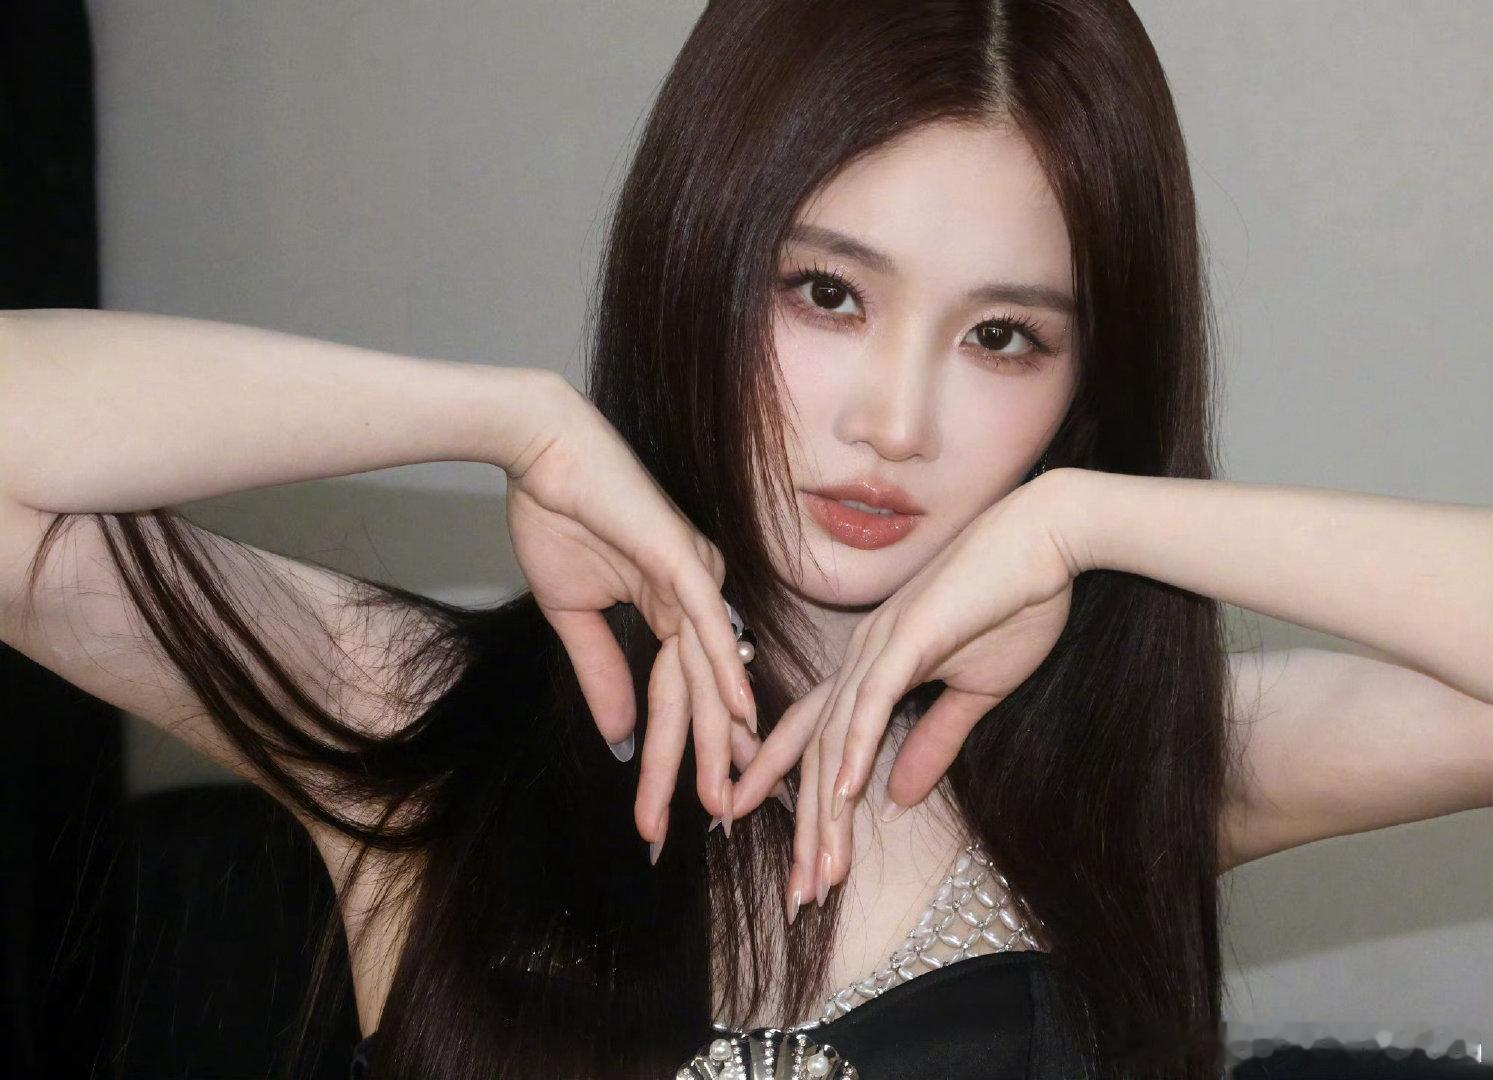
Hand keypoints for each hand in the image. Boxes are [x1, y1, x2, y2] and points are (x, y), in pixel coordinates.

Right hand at [503, 374, 758, 850]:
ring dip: (713, 737)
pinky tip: (736, 713)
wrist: (540, 452)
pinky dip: (721, 667)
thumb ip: (602, 673)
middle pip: (701, 695)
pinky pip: (707, 622)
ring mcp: (696, 575)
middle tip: (716, 822)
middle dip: (704, 762)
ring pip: (707, 672)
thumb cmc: (556, 515)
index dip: (679, 751)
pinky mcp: (682, 557)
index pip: (680, 694)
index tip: (682, 806)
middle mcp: (699, 595)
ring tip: (723, 796)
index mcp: (675, 607)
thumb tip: (622, 737)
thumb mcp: (573, 614)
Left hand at [731, 472, 1085, 908]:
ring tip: (821, 870)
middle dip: (806, 829)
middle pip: (818, 753)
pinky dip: (856, 748)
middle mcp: (862, 657)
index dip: (801, 800)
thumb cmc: (1014, 604)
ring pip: (837, 738)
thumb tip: (899, 796)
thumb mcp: (975, 692)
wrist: (1048, 540)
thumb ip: (935, 741)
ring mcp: (880, 644)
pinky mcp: (908, 635)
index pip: (823, 743)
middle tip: (800, 894)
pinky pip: (872, 700)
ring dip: (827, 810)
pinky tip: (845, 794)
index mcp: (873, 669)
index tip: (798, 861)